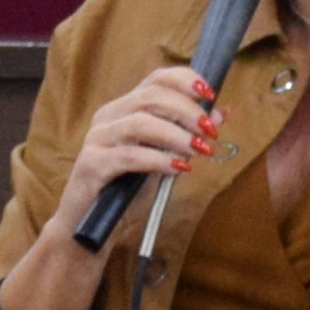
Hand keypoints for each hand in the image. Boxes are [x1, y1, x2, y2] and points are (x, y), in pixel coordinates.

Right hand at [40, 65, 221, 259]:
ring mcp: (98, 139)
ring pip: (141, 122)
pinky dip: (158, 160)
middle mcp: (109, 116)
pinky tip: (178, 169)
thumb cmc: (125, 193)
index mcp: (126, 109)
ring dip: (177, 134)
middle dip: (187, 110)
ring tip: (200, 150)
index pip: (156, 79)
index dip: (185, 80)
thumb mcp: (164, 160)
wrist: (88, 230)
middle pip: (151, 96)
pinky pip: (129, 156)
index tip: (210, 94)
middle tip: (210, 131)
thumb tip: (221, 114)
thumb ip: (187, 136)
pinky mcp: (92, 164)